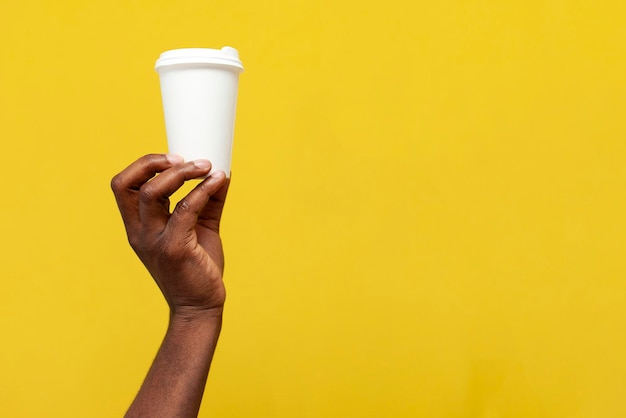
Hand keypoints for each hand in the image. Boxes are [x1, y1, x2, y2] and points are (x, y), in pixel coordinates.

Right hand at [111, 154, 229, 317]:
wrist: (201, 306)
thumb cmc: (198, 268)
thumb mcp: (200, 229)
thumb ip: (207, 201)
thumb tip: (222, 172)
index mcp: (138, 227)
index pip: (123, 186)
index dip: (143, 165)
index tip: (173, 158)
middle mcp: (139, 233)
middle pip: (128, 185)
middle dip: (154, 163)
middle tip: (186, 159)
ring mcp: (153, 242)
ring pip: (153, 193)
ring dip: (182, 173)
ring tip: (207, 166)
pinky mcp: (174, 249)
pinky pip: (184, 210)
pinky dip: (202, 191)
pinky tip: (219, 181)